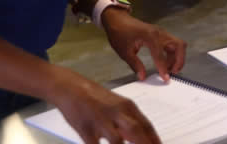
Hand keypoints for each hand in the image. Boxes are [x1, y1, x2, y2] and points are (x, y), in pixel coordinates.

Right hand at [47, 68, 161, 143]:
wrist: (72, 88)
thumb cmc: (96, 99)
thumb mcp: (117, 106)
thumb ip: (128, 121)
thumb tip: (140, 138)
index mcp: (128, 106)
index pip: (146, 125)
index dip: (155, 139)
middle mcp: (117, 112)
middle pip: (137, 131)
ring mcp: (101, 121)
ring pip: (117, 141)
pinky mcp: (85, 128)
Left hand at [103, 12, 186, 81]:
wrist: (118, 20)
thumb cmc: (120, 34)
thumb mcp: (125, 52)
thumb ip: (135, 65)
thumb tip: (142, 77)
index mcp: (150, 37)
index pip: (161, 55)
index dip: (164, 68)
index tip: (165, 78)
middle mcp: (160, 33)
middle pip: (179, 45)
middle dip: (179, 60)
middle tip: (173, 72)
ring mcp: (162, 32)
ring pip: (178, 44)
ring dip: (177, 57)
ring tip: (169, 69)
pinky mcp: (161, 34)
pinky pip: (173, 43)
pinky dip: (173, 53)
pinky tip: (165, 61)